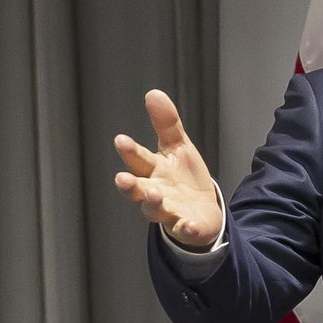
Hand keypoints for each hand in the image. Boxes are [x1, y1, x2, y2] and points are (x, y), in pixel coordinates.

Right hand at [112, 89, 223, 249]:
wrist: (201, 211)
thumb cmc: (183, 178)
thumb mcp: (178, 147)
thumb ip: (166, 124)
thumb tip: (153, 93)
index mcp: (152, 171)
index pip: (138, 159)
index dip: (130, 151)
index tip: (121, 140)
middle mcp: (154, 192)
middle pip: (137, 189)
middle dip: (129, 184)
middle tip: (122, 178)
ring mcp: (168, 212)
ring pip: (154, 210)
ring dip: (152, 202)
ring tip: (153, 193)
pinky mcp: (185, 227)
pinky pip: (183, 230)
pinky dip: (185, 228)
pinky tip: (188, 224)